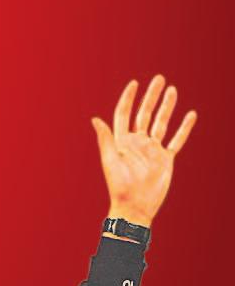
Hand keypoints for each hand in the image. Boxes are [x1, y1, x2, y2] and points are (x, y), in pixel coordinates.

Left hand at [91, 75, 196, 227]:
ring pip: (161, 123)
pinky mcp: (165, 159)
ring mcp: (152, 150)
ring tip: (173, 90)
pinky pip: (176, 140)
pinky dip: (184, 128)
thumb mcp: (110, 160)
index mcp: (121, 142)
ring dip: (167, 107)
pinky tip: (190, 115)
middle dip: (151, 97)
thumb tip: (95, 119)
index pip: (124, 114)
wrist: (135, 206)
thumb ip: (105, 139)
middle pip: (144, 114)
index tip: (134, 83)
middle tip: (159, 79)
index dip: (128, 98)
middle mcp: (137, 143)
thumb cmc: (119, 186)